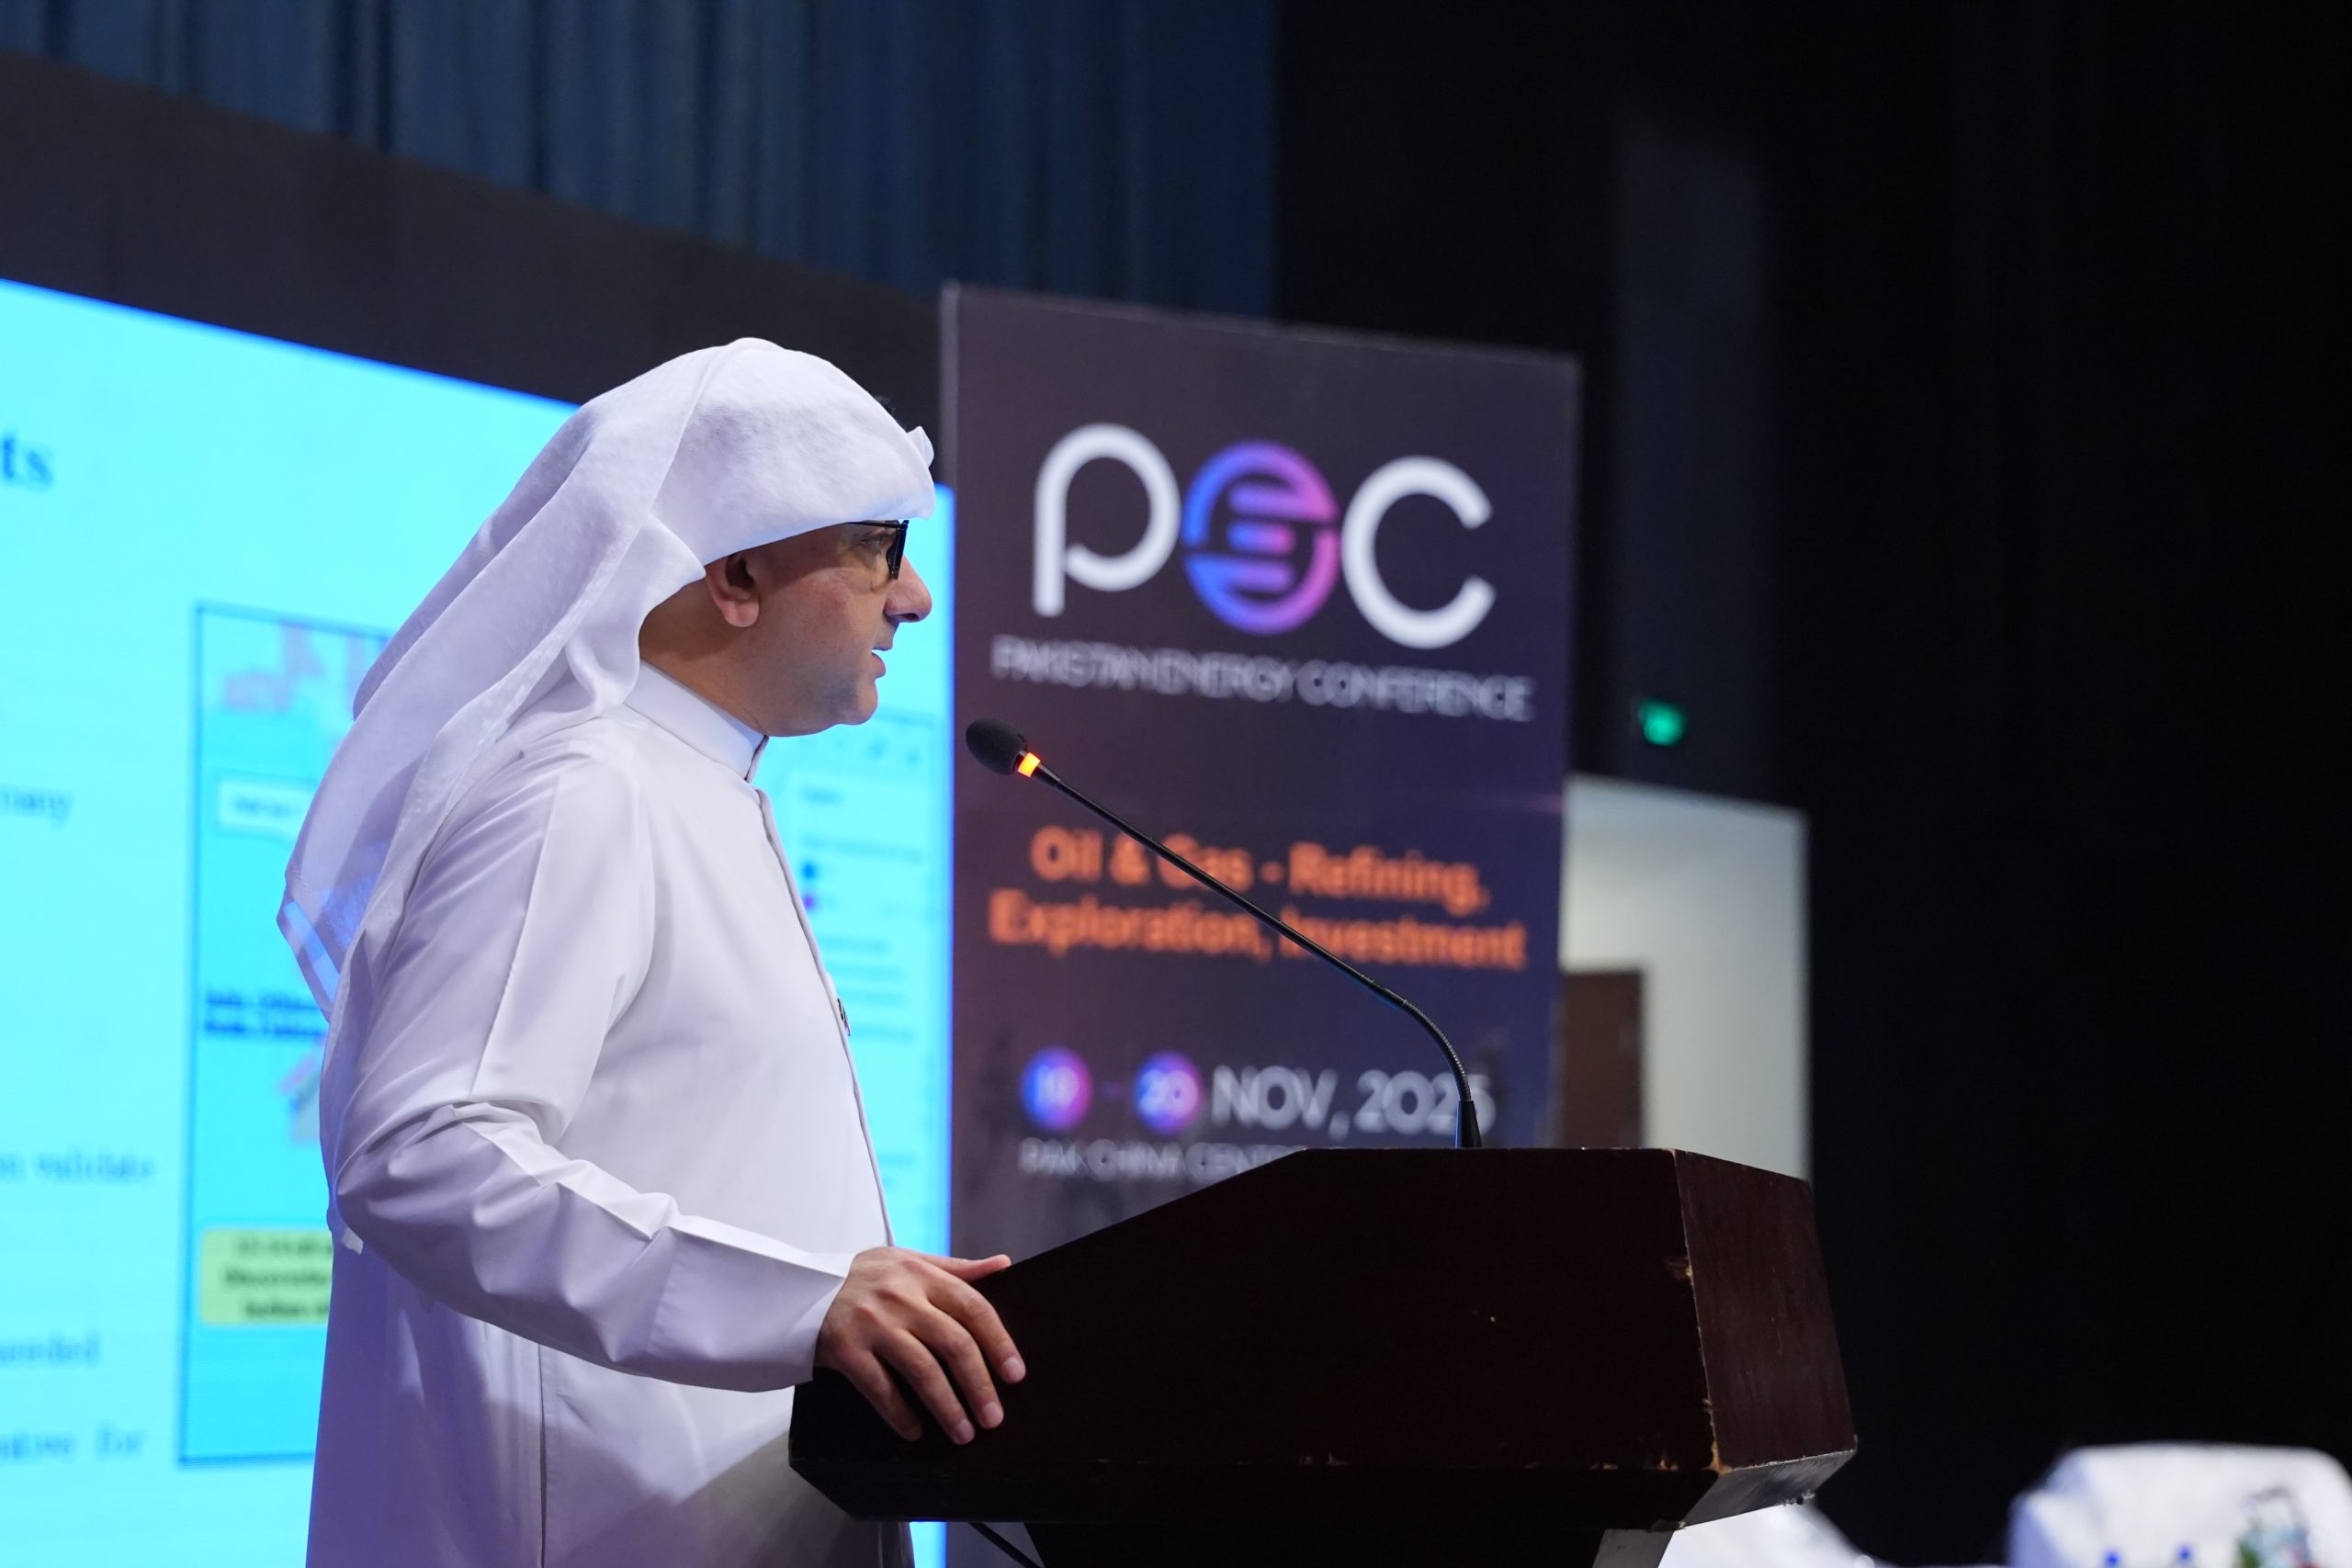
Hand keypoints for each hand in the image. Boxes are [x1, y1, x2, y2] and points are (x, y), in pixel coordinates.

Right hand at [814, 1247, 1023, 1443]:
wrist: (796, 1289)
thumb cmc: (861, 1277)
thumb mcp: (906, 1261)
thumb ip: (955, 1267)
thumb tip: (1003, 1265)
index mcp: (920, 1274)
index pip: (973, 1307)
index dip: (999, 1343)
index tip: (1015, 1375)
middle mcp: (900, 1296)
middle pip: (954, 1344)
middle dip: (979, 1386)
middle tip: (994, 1418)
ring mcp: (872, 1324)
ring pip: (922, 1371)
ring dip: (948, 1408)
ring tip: (963, 1434)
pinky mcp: (844, 1350)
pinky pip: (881, 1390)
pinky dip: (901, 1415)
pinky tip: (915, 1432)